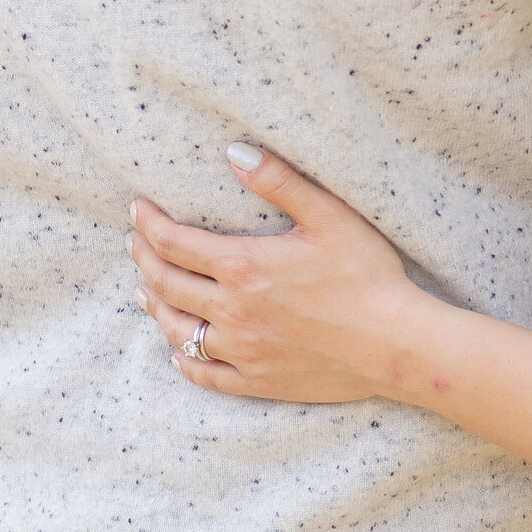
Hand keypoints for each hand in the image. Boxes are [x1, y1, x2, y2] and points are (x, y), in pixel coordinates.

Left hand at [130, 147, 420, 403]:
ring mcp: (242, 352)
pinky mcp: (258, 380)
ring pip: (179, 330)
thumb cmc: (367, 275)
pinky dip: (185, 361)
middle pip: (167, 284)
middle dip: (145, 259)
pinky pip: (206, 374)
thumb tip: (233, 151)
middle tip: (135, 243)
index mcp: (243, 267)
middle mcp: (232, 312)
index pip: (175, 243)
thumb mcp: (328, 216)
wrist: (395, 345)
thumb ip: (277, 181)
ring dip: (155, 307)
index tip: (137, 209)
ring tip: (144, 291)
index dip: (150, 224)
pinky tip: (176, 353)